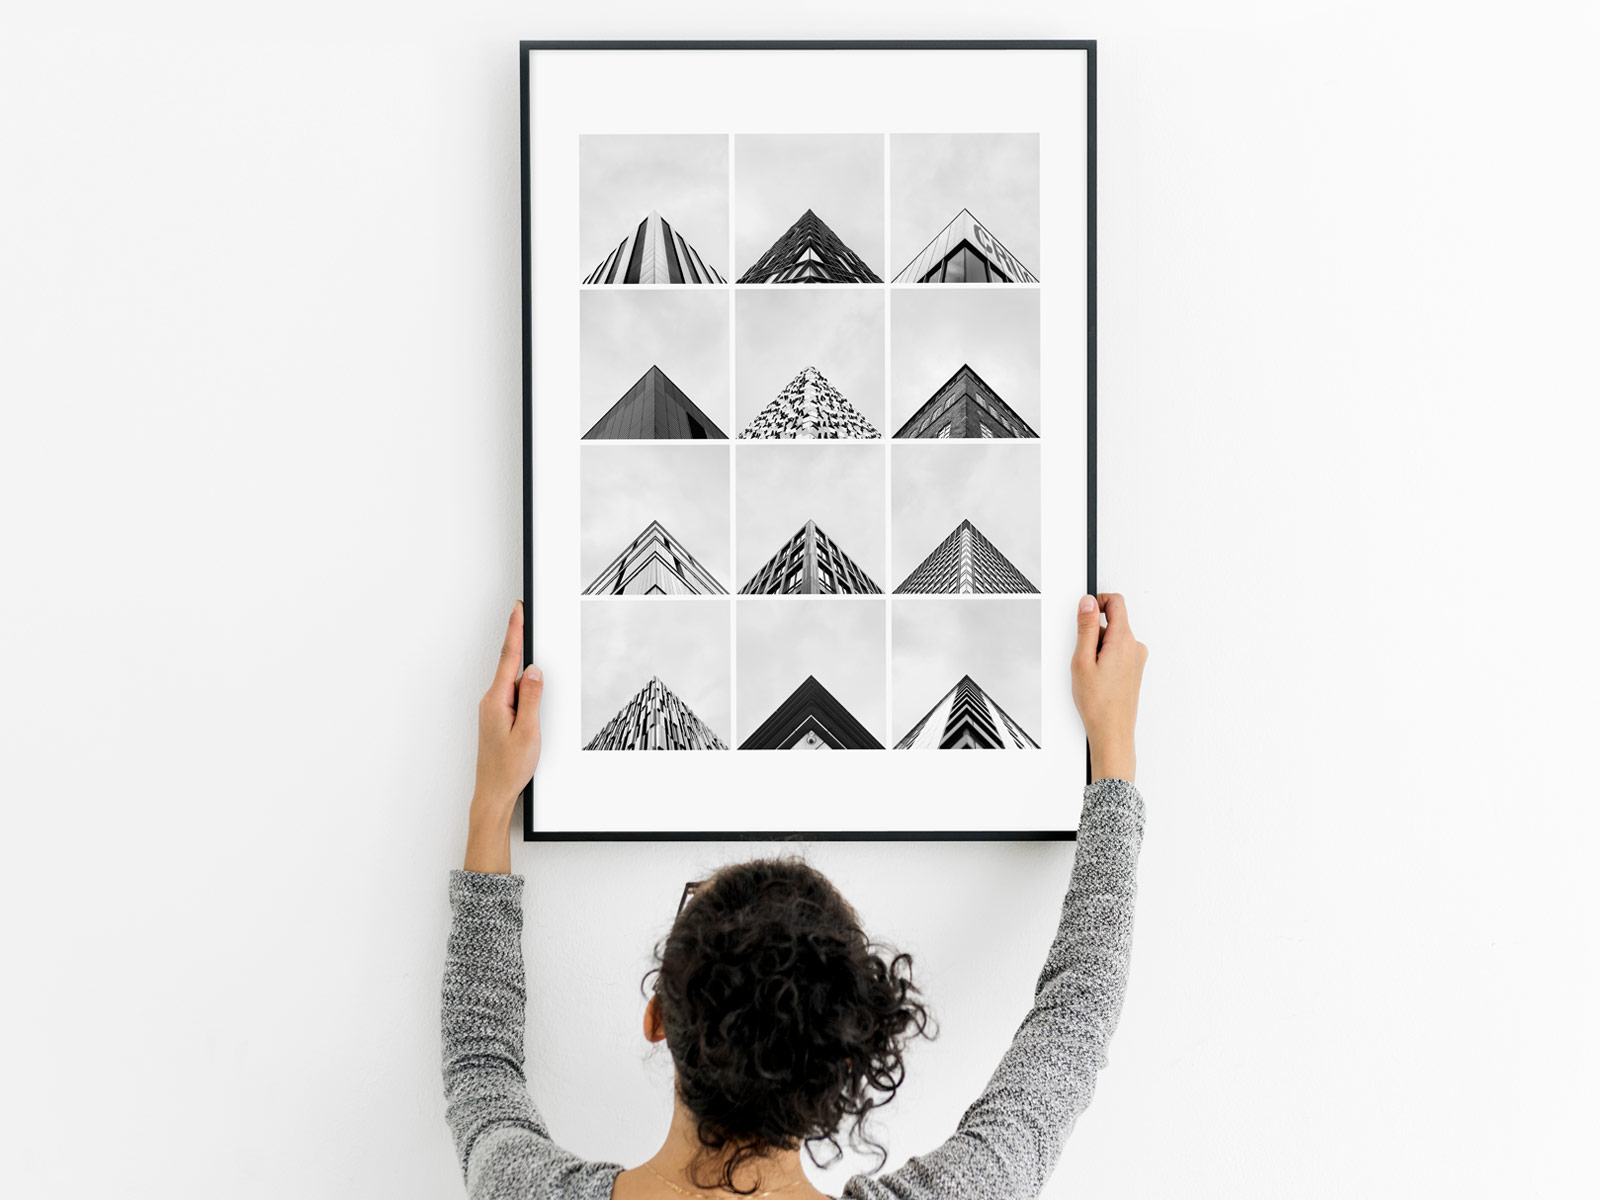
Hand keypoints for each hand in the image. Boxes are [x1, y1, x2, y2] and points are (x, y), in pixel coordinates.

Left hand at [465, 601, 543, 872]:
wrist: (493, 794)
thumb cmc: (508, 768)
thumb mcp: (528, 730)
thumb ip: (532, 697)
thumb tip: (534, 671)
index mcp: (497, 700)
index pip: (509, 658)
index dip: (515, 632)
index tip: (518, 611)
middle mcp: (491, 702)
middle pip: (510, 665)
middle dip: (520, 642)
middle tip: (526, 618)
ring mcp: (494, 711)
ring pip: (513, 682)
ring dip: (525, 670)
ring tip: (534, 663)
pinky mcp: (499, 719)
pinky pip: (514, 695)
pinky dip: (524, 688)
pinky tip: (532, 692)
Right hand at [1071, 593, 1147, 782]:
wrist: (1112, 731)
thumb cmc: (1099, 703)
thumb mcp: (1082, 660)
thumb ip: (1086, 627)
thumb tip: (1088, 603)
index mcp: (1124, 640)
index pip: (1116, 602)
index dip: (1098, 601)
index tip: (1084, 610)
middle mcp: (1135, 647)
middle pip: (1113, 621)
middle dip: (1093, 631)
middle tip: (1082, 654)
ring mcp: (1136, 659)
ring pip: (1113, 638)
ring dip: (1098, 647)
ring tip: (1089, 671)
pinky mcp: (1134, 669)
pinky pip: (1118, 652)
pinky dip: (1105, 658)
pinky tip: (1097, 677)